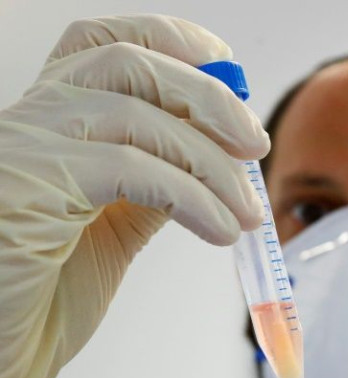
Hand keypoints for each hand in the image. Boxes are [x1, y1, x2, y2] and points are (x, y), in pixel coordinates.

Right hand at [0, 14, 267, 377]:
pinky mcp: (25, 187)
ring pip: (135, 114)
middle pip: (128, 63)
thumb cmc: (44, 298)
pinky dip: (190, 195)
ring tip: (247, 212)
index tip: (230, 69)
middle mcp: (30, 119)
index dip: (174, 41)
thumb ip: (153, 184)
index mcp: (53, 121)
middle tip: (256, 144)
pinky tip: (220, 229)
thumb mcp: (114, 228)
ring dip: (210, 162)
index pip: (108, 43)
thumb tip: (213, 159)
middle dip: (208, 98)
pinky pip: (128, 169)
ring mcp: (21, 148)